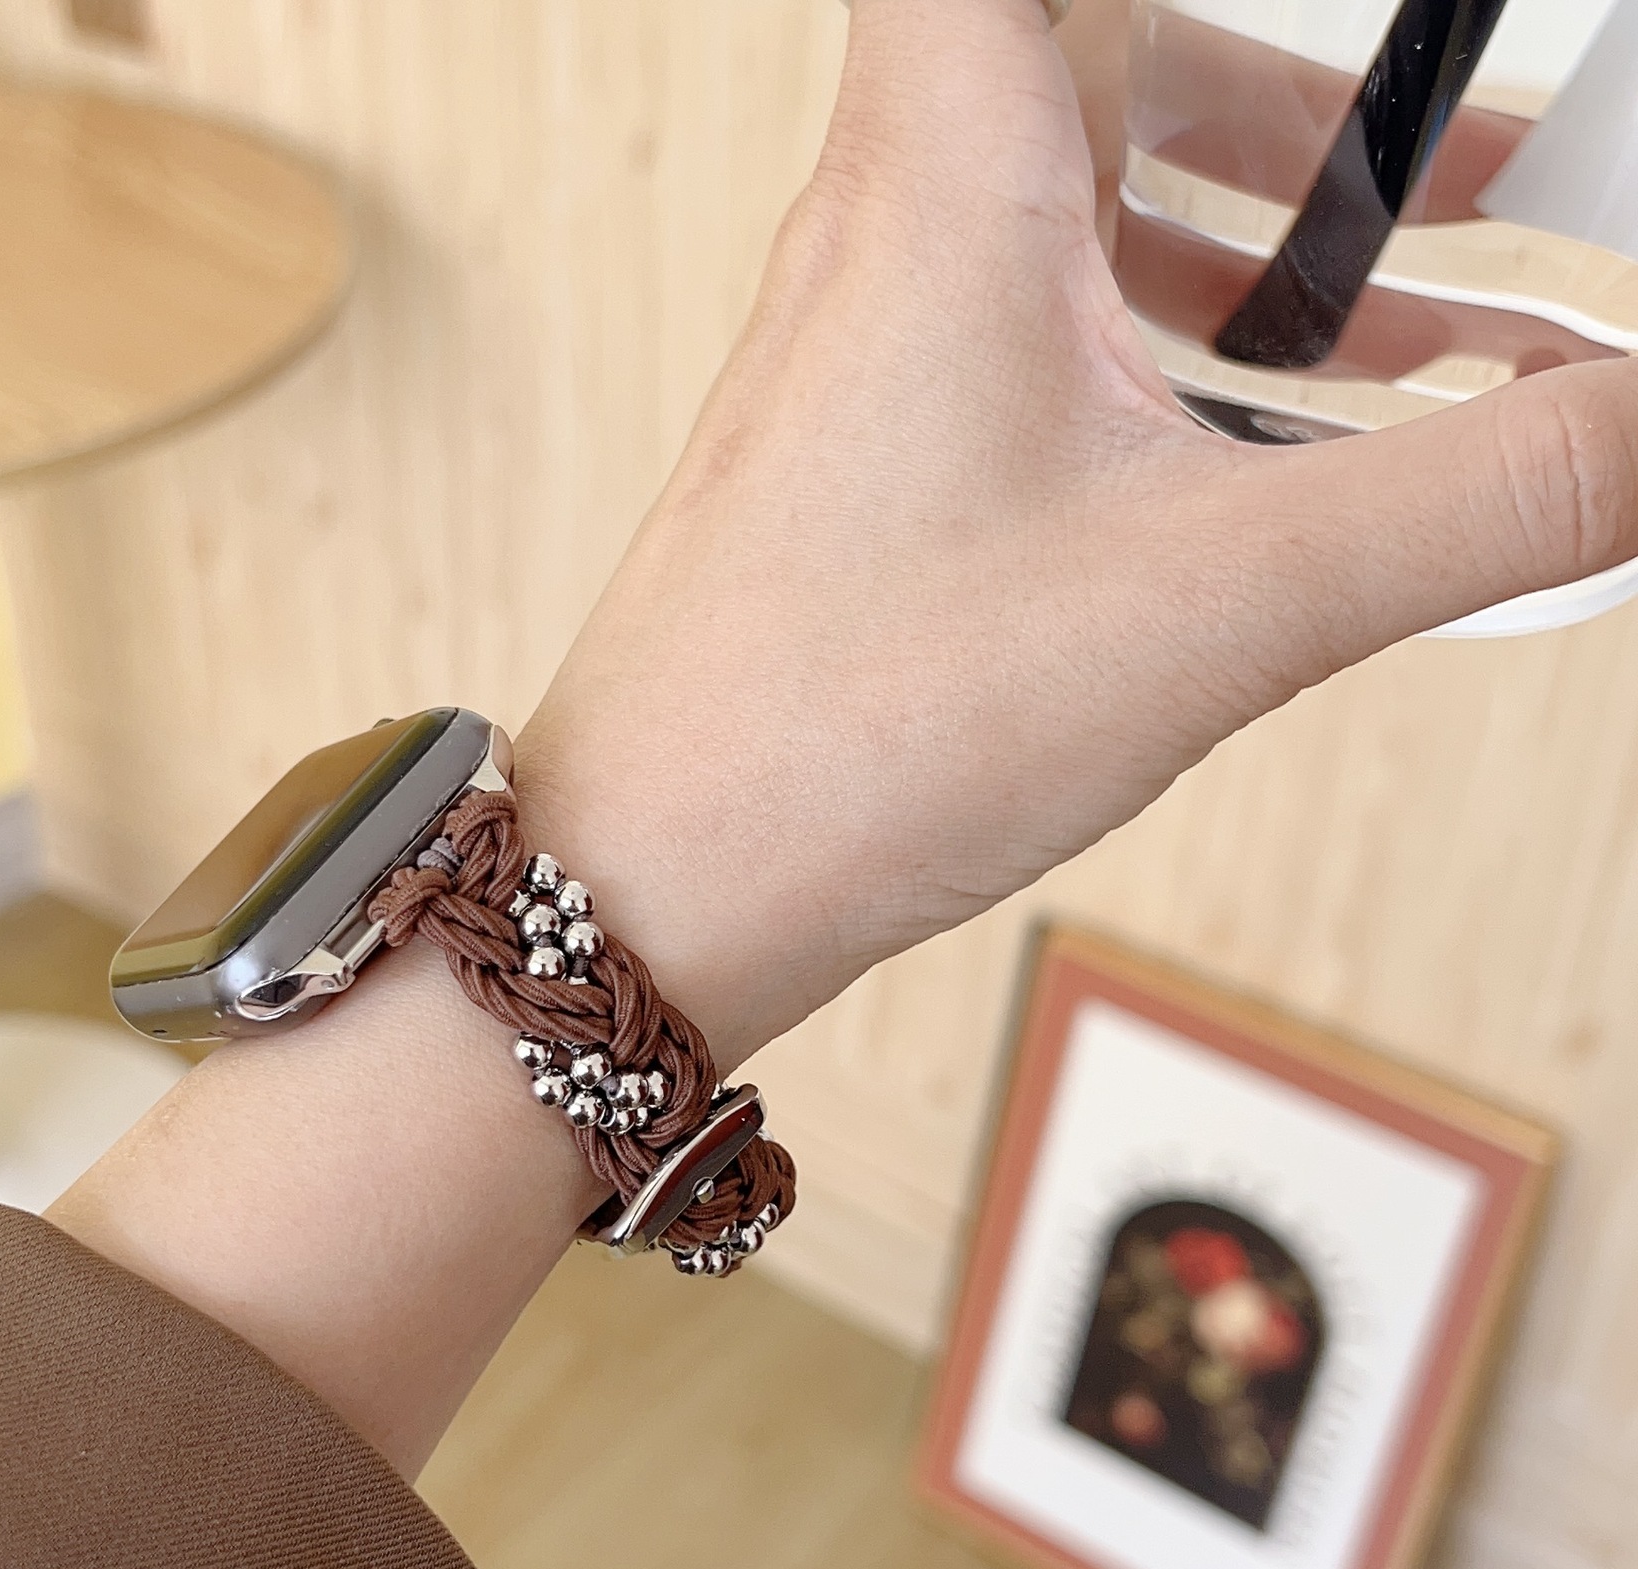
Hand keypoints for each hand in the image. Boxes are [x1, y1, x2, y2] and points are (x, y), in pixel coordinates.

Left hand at [52, 0, 1637, 1475]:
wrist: (663, 883)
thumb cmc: (859, 726)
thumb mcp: (1233, 600)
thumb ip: (1494, 500)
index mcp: (958, 166)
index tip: (1390, 27)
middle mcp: (900, 216)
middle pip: (1125, 52)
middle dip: (1331, 114)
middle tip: (1504, 181)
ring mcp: (884, 336)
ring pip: (1104, 213)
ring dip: (1285, 258)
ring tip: (1464, 344)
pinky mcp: (883, 446)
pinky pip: (1061, 341)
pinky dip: (1196, 366)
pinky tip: (1299, 469)